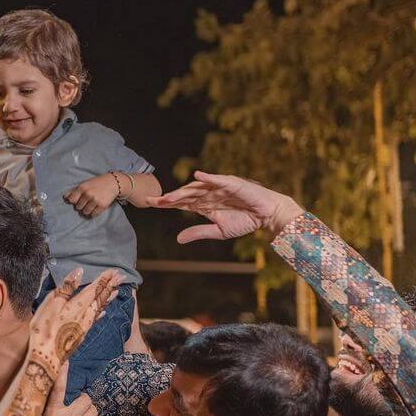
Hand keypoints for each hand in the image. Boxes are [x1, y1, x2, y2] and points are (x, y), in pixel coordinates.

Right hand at [29, 363, 102, 415]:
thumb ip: (39, 414)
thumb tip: (35, 404)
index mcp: (54, 412)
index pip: (59, 388)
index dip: (63, 374)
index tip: (66, 361)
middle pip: (85, 399)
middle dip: (84, 398)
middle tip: (80, 401)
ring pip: (94, 410)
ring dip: (91, 410)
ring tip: (87, 412)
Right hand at [31, 268, 120, 365]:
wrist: (46, 358)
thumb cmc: (44, 330)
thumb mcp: (51, 304)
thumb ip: (66, 287)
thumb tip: (79, 271)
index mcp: (78, 305)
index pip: (95, 288)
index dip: (104, 279)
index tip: (113, 270)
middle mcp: (85, 315)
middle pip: (101, 297)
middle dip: (111, 285)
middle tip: (121, 276)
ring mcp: (84, 326)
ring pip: (100, 308)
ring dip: (109, 298)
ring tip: (117, 291)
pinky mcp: (81, 334)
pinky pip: (95, 319)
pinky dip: (101, 313)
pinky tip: (103, 312)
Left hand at [64, 174, 119, 217]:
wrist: (113, 183)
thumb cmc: (96, 183)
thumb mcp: (85, 184)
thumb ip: (74, 191)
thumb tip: (65, 197)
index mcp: (82, 188)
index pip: (71, 200)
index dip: (74, 201)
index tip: (77, 200)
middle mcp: (88, 194)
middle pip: (78, 207)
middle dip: (81, 206)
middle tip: (86, 202)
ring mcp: (95, 200)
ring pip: (85, 212)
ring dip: (87, 210)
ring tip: (90, 205)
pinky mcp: (102, 206)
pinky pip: (93, 214)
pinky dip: (93, 213)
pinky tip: (95, 208)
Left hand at [146, 171, 303, 242]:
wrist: (266, 216)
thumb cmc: (244, 220)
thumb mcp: (218, 230)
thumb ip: (198, 232)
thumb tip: (178, 239)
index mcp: (204, 204)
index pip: (181, 202)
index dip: (165, 203)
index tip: (149, 203)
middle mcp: (208, 194)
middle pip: (185, 194)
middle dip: (168, 198)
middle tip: (151, 200)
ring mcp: (219, 187)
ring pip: (197, 188)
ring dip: (182, 191)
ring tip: (169, 197)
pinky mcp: (232, 184)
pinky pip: (218, 180)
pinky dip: (208, 177)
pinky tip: (197, 175)